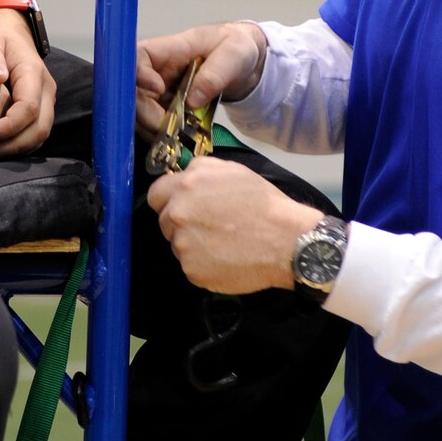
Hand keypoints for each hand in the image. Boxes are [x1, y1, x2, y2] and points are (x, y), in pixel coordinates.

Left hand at [0, 9, 55, 155]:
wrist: (9, 35)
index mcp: (33, 72)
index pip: (29, 107)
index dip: (10, 126)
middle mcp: (45, 89)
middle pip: (40, 127)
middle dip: (13, 144)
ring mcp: (46, 101)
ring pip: (40, 134)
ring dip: (16, 149)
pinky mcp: (41, 109)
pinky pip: (35, 134)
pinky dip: (19, 145)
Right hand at [136, 22, 267, 137]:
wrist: (243, 64)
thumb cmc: (236, 48)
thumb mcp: (234, 55)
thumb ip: (215, 74)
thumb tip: (192, 101)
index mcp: (169, 49)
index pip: (137, 56)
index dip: (138, 74)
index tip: (158, 90)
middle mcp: (156, 70)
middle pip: (132, 90)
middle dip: (144, 112)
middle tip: (166, 127)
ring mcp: (158, 90)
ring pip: (139, 110)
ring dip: (152, 127)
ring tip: (174, 138)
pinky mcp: (164, 107)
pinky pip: (153, 122)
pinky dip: (162, 133)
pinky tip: (177, 140)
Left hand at [147, 158, 322, 293]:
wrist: (285, 241)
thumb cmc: (264, 205)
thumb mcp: (233, 170)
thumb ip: (200, 170)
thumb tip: (183, 176)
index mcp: (186, 186)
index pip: (156, 194)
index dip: (169, 200)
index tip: (181, 206)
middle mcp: (178, 214)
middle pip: (165, 221)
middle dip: (182, 223)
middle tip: (211, 226)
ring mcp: (183, 245)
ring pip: (177, 244)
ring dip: (193, 244)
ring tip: (224, 242)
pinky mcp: (192, 270)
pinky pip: (190, 266)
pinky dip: (204, 264)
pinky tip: (226, 258)